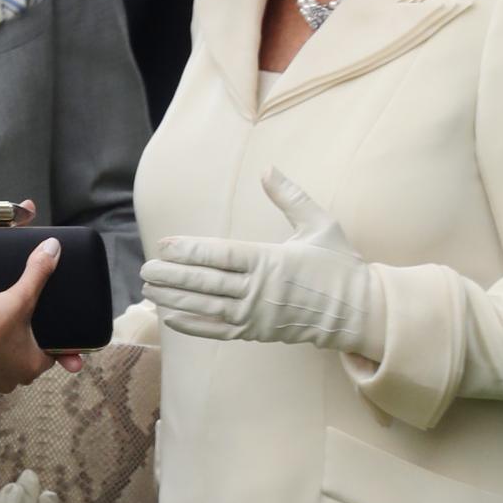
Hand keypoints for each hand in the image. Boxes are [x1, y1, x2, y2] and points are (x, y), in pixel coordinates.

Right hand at [0, 236, 82, 393]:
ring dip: (2, 353)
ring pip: (4, 367)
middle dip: (24, 345)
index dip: (53, 344)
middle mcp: (15, 381)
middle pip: (27, 361)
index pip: (53, 356)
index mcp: (32, 365)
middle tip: (18, 326)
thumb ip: (37, 274)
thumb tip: (53, 248)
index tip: (48, 334)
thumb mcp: (16, 298)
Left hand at [141, 167, 386, 361]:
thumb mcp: (320, 224)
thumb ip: (290, 196)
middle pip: (206, 283)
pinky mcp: (256, 333)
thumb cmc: (340, 266)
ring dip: (174, 300)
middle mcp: (259, 291)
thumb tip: (268, 169)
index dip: (190, 250)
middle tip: (145, 269)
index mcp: (271, 261)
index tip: (165, 244)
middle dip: (172, 276)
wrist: (358, 312)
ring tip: (149, 290)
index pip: (221, 255)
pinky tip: (169, 318)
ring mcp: (255, 315)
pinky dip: (192, 326)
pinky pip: (217, 331)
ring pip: (206, 308)